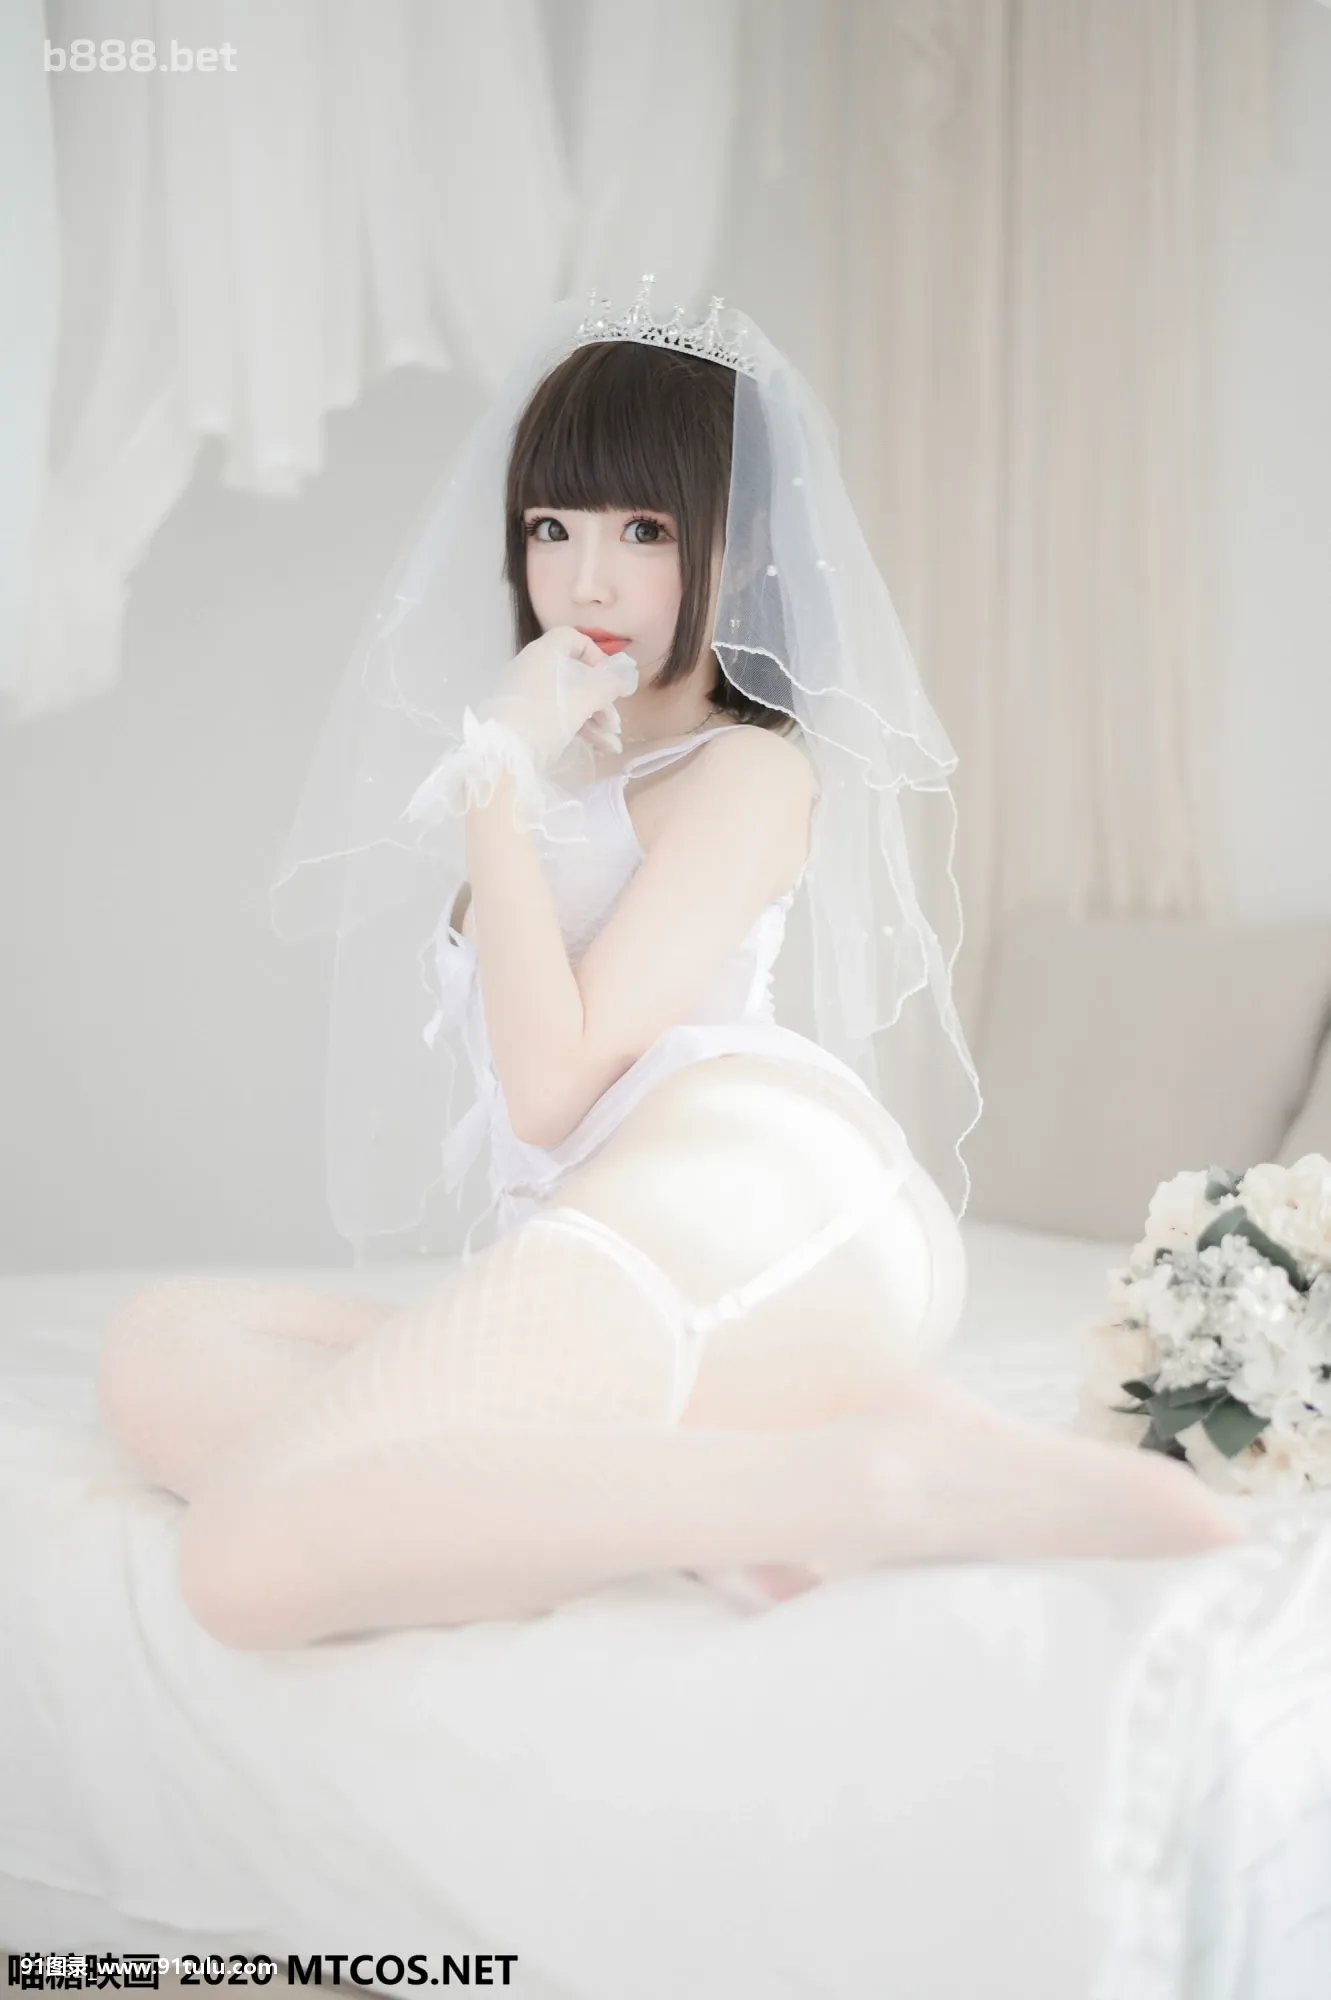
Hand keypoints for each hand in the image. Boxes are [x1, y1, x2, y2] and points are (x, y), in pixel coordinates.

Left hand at [478, 627, 637, 771]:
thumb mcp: (583, 701)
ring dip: (592, 717)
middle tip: (614, 722)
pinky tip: (597, 747)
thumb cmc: (545, 717)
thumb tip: (621, 680)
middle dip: (599, 699)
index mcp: (544, 653)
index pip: (572, 638)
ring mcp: (523, 693)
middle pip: (573, 674)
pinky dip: (574, 726)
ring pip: (565, 698)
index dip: (595, 655)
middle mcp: (531, 667)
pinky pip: (552, 714)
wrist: (502, 754)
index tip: (609, 679)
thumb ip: (607, 687)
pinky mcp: (518, 716)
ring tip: (610, 742)